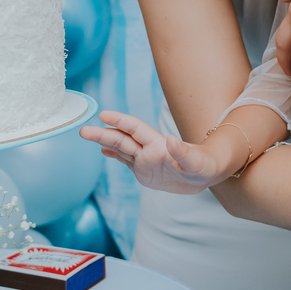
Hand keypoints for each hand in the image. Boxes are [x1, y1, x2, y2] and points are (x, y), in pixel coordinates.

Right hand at [79, 111, 240, 193]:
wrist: (207, 175)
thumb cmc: (205, 165)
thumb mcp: (197, 162)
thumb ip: (184, 153)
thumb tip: (170, 140)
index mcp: (158, 145)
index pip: (135, 129)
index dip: (120, 121)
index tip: (104, 115)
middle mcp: (148, 150)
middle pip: (122, 138)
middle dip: (103, 133)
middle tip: (83, 130)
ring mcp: (145, 160)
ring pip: (121, 148)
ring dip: (104, 142)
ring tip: (87, 134)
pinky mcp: (145, 171)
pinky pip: (126, 161)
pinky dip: (114, 155)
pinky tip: (103, 151)